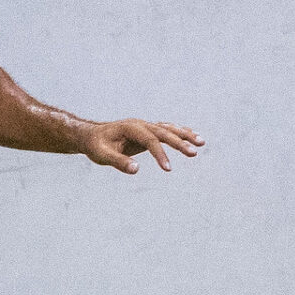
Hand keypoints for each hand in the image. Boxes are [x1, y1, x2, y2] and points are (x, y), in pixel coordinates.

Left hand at [82, 119, 203, 173]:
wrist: (92, 136)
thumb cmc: (96, 146)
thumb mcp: (102, 155)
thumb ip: (118, 162)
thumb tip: (136, 170)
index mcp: (130, 128)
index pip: (150, 140)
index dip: (160, 154)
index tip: (168, 169)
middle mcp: (141, 124)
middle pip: (164, 132)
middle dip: (180, 142)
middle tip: (194, 153)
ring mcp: (146, 126)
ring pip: (169, 129)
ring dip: (185, 135)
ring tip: (202, 143)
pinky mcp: (148, 131)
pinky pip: (168, 130)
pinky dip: (181, 133)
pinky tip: (193, 137)